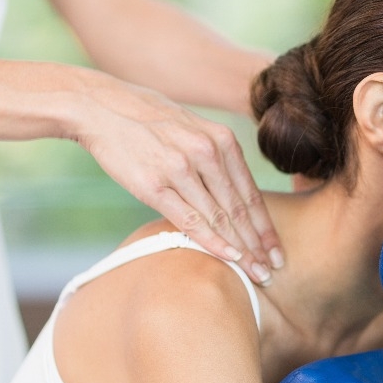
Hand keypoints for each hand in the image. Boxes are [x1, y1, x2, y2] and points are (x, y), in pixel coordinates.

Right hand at [70, 71, 282, 283]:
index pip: (251, 193)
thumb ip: (217, 159)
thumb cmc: (151, 123)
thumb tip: (234, 195)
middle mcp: (207, 152)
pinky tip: (229, 258)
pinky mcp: (153, 184)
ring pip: (219, 217)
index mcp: (222, 140)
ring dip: (241, 250)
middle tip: (272, 272)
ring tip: (255, 274)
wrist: (103, 108)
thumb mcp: (194, 130)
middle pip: (240, 209)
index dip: (266, 227)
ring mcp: (181, 168)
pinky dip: (212, 241)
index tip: (278, 252)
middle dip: (258, 245)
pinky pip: (190, 219)